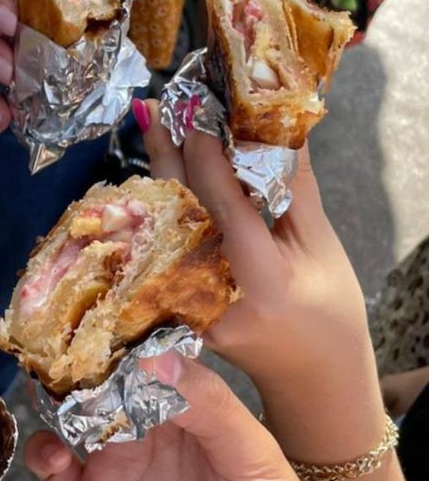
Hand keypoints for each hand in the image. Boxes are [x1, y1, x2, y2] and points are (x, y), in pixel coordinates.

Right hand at [26, 352, 341, 480]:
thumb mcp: (254, 459)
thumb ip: (208, 405)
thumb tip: (154, 355)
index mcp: (195, 408)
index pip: (151, 357)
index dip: (126, 335)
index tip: (99, 309)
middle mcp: (153, 431)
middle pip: (105, 381)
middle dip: (80, 359)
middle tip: (56, 338)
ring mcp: (122, 470)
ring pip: (74, 418)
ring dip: (56, 398)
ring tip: (46, 387)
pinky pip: (58, 472)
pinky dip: (43, 452)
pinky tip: (50, 450)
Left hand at [135, 102, 378, 432]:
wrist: (310, 378)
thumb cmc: (327, 311)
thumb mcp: (320, 246)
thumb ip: (293, 187)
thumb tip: (278, 120)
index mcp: (259, 282)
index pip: (221, 205)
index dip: (204, 153)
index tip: (197, 106)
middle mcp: (211, 296)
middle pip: (178, 210)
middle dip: (168, 152)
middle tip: (160, 102)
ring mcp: (184, 307)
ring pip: (161, 226)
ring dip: (157, 171)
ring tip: (153, 119)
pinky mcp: (170, 308)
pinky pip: (158, 243)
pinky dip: (160, 203)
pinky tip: (158, 166)